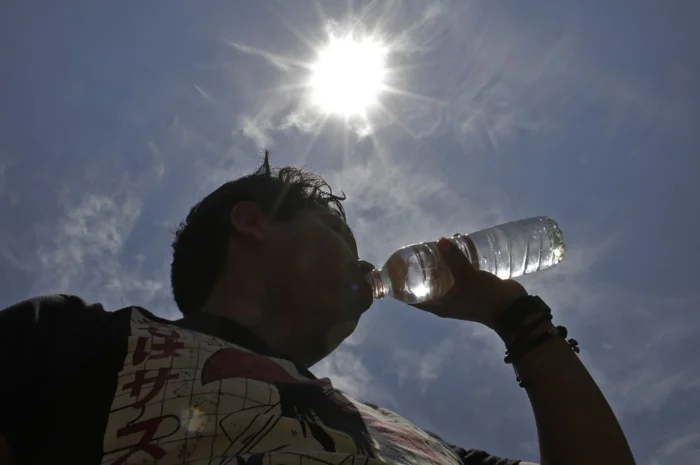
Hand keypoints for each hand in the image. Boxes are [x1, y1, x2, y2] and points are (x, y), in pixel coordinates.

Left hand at [411, 237, 527, 330]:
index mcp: (438, 305)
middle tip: (418, 250)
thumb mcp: (467, 276)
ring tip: (438, 244)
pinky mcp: (472, 287)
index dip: (401, 286)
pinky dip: (456, 262)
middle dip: (422, 267)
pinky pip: (458, 273)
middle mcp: (446, 301)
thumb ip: (454, 259)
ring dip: (441, 262)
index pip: (411, 298)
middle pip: (427, 283)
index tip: (396, 269)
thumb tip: (440, 241)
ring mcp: (459, 295)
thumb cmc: (485, 297)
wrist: (514, 309)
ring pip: (443, 276)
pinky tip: (459, 246)